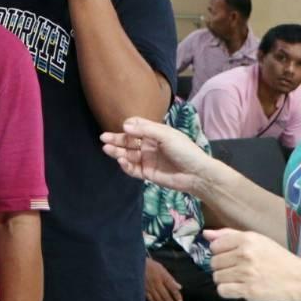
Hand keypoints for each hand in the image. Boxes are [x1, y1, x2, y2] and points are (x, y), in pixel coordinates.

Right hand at [101, 117, 221, 195]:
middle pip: (129, 141)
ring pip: (128, 154)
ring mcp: (147, 159)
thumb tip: (124, 125)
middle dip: (116, 139)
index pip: (137, 127)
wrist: (197, 174)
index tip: (123, 127)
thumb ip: (145, 130)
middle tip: (103, 138)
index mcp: (155, 133)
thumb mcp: (166, 136)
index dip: (129, 126)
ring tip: (107, 149)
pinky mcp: (147, 173)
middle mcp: (149, 145)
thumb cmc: (185, 150)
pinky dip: (125, 165)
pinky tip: (121, 160)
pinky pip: (133, 168)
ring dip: (117, 152)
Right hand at [145, 258, 183, 300]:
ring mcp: (149, 286)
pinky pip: (150, 299)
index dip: (177, 296)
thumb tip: (179, 287)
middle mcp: (156, 282)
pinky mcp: (143, 289)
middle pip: (165, 295)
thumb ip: (171, 279)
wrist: (136, 264)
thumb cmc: (150, 266)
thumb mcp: (162, 269)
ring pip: (158, 298)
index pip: (172, 288)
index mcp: (162, 276)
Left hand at [205, 228, 300, 300]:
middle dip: (223, 267)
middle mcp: (245, 254)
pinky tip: (239, 288)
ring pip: (217, 277)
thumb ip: (229, 235)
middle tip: (237, 270)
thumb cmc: (279, 260)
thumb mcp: (258, 240)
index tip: (231, 257)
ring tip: (240, 280)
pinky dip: (228, 291)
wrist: (300, 280)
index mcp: (247, 239)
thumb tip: (206, 234)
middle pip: (214, 262)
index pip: (215, 246)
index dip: (220, 253)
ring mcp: (246, 273)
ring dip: (226, 280)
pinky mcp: (248, 291)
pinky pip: (223, 291)